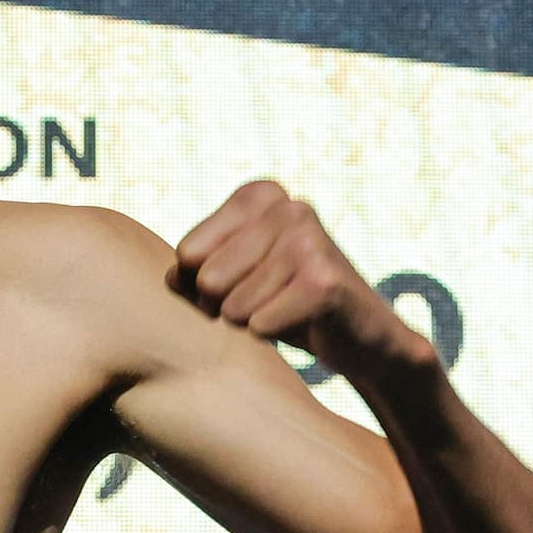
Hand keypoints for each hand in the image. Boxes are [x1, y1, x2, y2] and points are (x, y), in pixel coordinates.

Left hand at [173, 181, 432, 384]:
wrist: (360, 337)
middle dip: (226, 305)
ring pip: (232, 306)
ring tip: (285, 309)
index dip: (201, 283)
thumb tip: (173, 275)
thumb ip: (190, 271)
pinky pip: (258, 325)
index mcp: (260, 196)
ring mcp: (309, 240)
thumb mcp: (231, 278)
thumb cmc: (283, 303)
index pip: (187, 253)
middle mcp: (288, 207)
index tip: (241, 281)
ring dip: (253, 322)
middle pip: (207, 279)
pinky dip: (274, 335)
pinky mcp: (323, 281)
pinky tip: (304, 323)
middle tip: (266, 301)